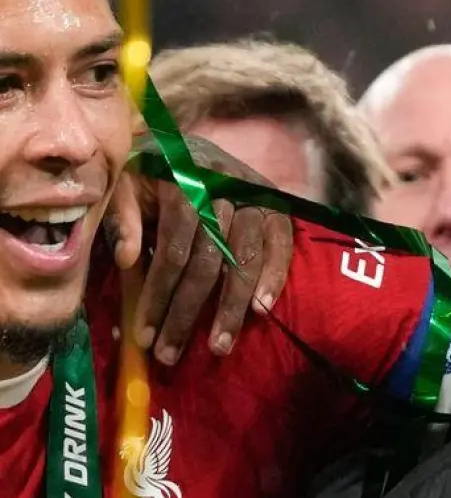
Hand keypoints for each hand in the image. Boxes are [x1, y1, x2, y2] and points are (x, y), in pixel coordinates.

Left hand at [109, 133, 292, 364]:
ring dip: (232, 307)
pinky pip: (281, 243)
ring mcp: (254, 194)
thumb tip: (131, 261)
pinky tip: (262, 310)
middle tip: (173, 353)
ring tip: (220, 346)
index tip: (145, 333)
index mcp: (181, 178)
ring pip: (245, 258)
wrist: (182, 143)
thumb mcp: (122, 184)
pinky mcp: (274, 203)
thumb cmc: (145, 171)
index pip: (174, 247)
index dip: (159, 293)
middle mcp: (222, 185)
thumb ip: (122, 218)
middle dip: (189, 312)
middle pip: (209, 260)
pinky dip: (274, 276)